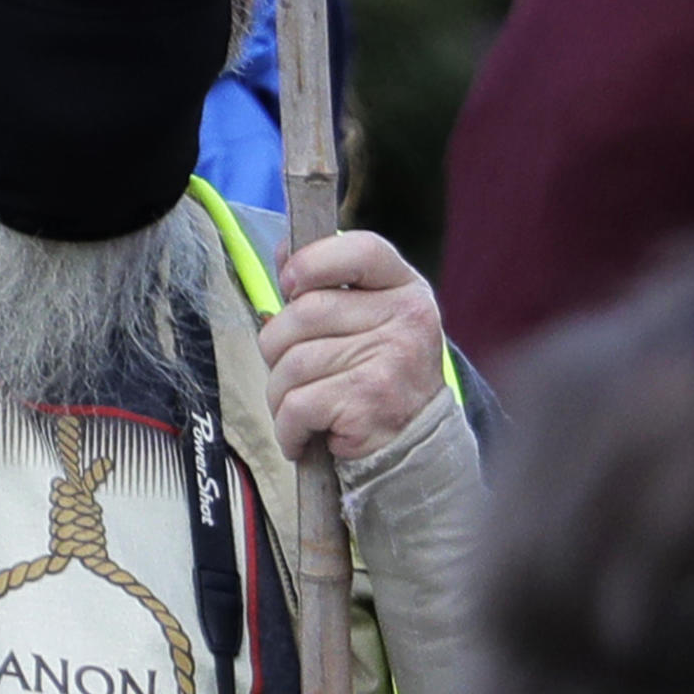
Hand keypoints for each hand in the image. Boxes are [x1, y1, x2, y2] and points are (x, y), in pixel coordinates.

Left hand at [258, 232, 446, 460]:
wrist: (416, 443)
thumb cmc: (378, 373)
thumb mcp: (371, 316)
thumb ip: (330, 283)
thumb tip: (285, 250)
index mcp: (406, 287)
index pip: (359, 250)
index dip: (312, 261)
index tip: (289, 283)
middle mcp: (406, 318)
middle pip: (306, 311)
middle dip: (277, 345)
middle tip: (288, 368)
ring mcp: (390, 360)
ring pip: (293, 362)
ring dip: (279, 392)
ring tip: (297, 405)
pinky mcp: (369, 402)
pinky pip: (297, 404)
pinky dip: (287, 426)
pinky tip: (301, 433)